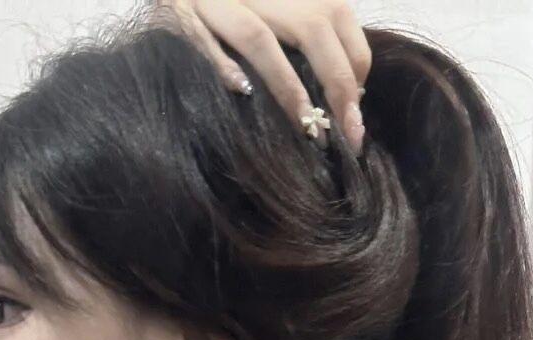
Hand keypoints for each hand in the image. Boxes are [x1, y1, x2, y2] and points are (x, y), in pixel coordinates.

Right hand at [149, 0, 370, 151]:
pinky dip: (222, 68)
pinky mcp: (176, 14)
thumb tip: (347, 93)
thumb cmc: (225, 14)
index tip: (355, 108)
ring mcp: (214, 1)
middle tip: (347, 132)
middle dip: (337, 83)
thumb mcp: (276, 14)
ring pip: (258, 38)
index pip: (335, 17)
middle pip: (312, 26)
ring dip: (287, 87)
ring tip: (306, 126)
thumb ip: (304, 37)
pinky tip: (242, 93)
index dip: (354, 62)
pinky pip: (202, 42)